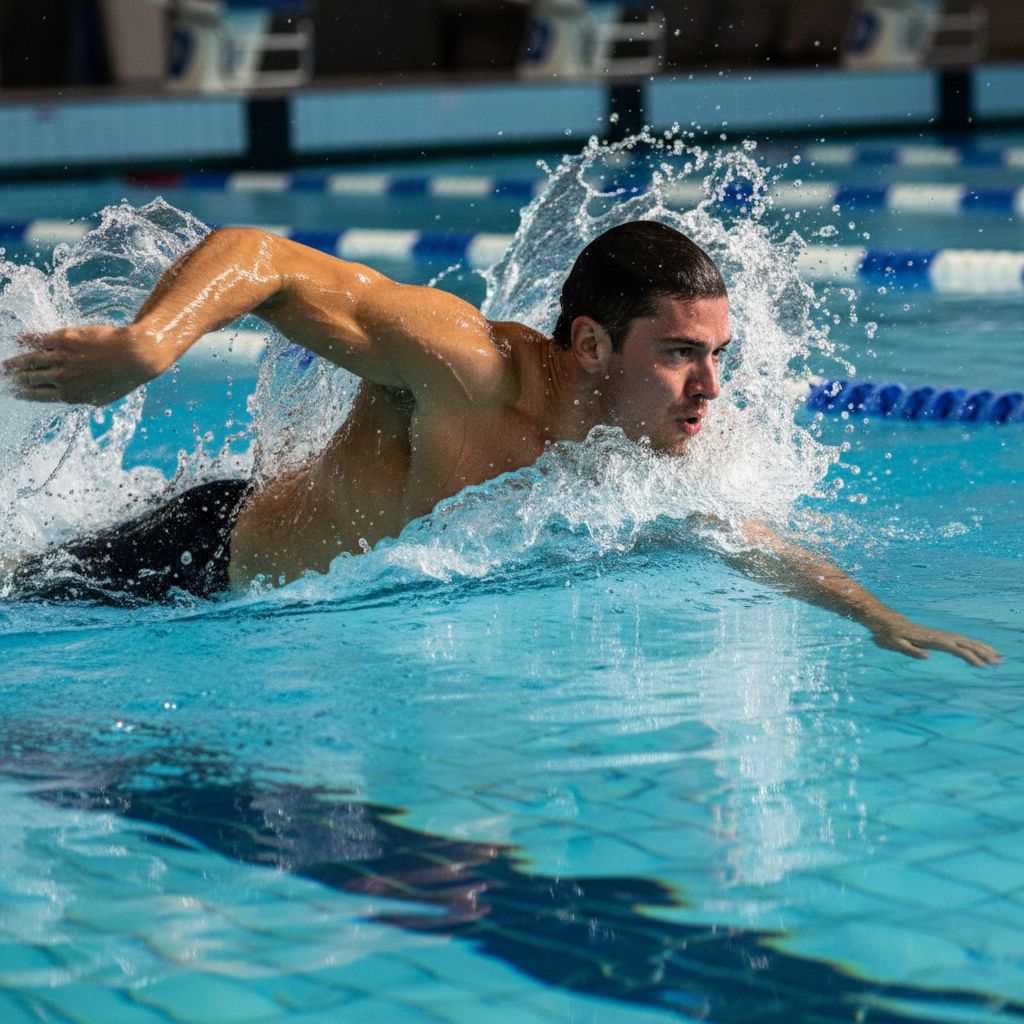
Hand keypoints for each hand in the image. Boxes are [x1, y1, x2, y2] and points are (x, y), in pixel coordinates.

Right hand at [2, 324, 167, 405]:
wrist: (134, 355)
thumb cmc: (123, 377)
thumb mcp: (103, 396)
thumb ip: (84, 397)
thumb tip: (72, 398)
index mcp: (70, 395)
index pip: (38, 395)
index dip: (23, 393)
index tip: (13, 391)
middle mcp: (61, 378)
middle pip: (30, 378)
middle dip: (14, 378)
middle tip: (4, 376)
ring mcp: (61, 358)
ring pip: (30, 360)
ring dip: (15, 363)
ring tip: (5, 365)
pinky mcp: (63, 339)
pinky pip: (39, 340)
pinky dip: (26, 340)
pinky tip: (17, 339)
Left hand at [871, 615, 1001, 666]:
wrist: (885, 622)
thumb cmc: (889, 635)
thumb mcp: (895, 645)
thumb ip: (910, 651)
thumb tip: (928, 657)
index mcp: (930, 639)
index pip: (954, 648)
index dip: (968, 656)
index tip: (981, 665)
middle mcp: (938, 636)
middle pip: (965, 643)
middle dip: (983, 651)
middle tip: (999, 661)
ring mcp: (939, 635)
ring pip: (965, 641)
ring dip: (982, 648)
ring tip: (997, 657)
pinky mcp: (938, 636)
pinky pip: (959, 641)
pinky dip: (972, 646)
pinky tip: (979, 652)